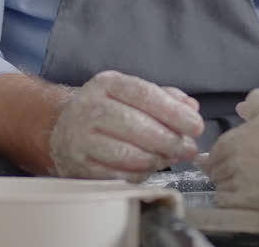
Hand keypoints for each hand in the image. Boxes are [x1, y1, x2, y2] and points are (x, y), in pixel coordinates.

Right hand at [49, 70, 202, 181]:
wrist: (62, 128)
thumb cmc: (108, 109)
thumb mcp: (131, 93)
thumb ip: (164, 97)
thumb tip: (192, 107)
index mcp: (107, 84)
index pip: (145, 95)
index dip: (174, 112)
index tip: (196, 126)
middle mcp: (89, 107)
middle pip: (135, 125)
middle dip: (169, 139)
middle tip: (189, 148)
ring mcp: (80, 138)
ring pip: (126, 153)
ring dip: (156, 159)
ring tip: (169, 158)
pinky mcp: (79, 165)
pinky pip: (117, 174)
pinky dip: (140, 174)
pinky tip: (149, 168)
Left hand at [201, 89, 258, 211]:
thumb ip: (258, 102)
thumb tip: (242, 107)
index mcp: (239, 138)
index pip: (217, 147)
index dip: (214, 152)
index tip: (209, 156)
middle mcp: (236, 162)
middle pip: (216, 167)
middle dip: (215, 168)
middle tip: (214, 169)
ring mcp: (243, 183)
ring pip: (221, 184)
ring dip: (220, 183)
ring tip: (222, 183)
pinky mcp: (254, 202)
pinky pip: (228, 202)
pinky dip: (225, 199)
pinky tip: (228, 198)